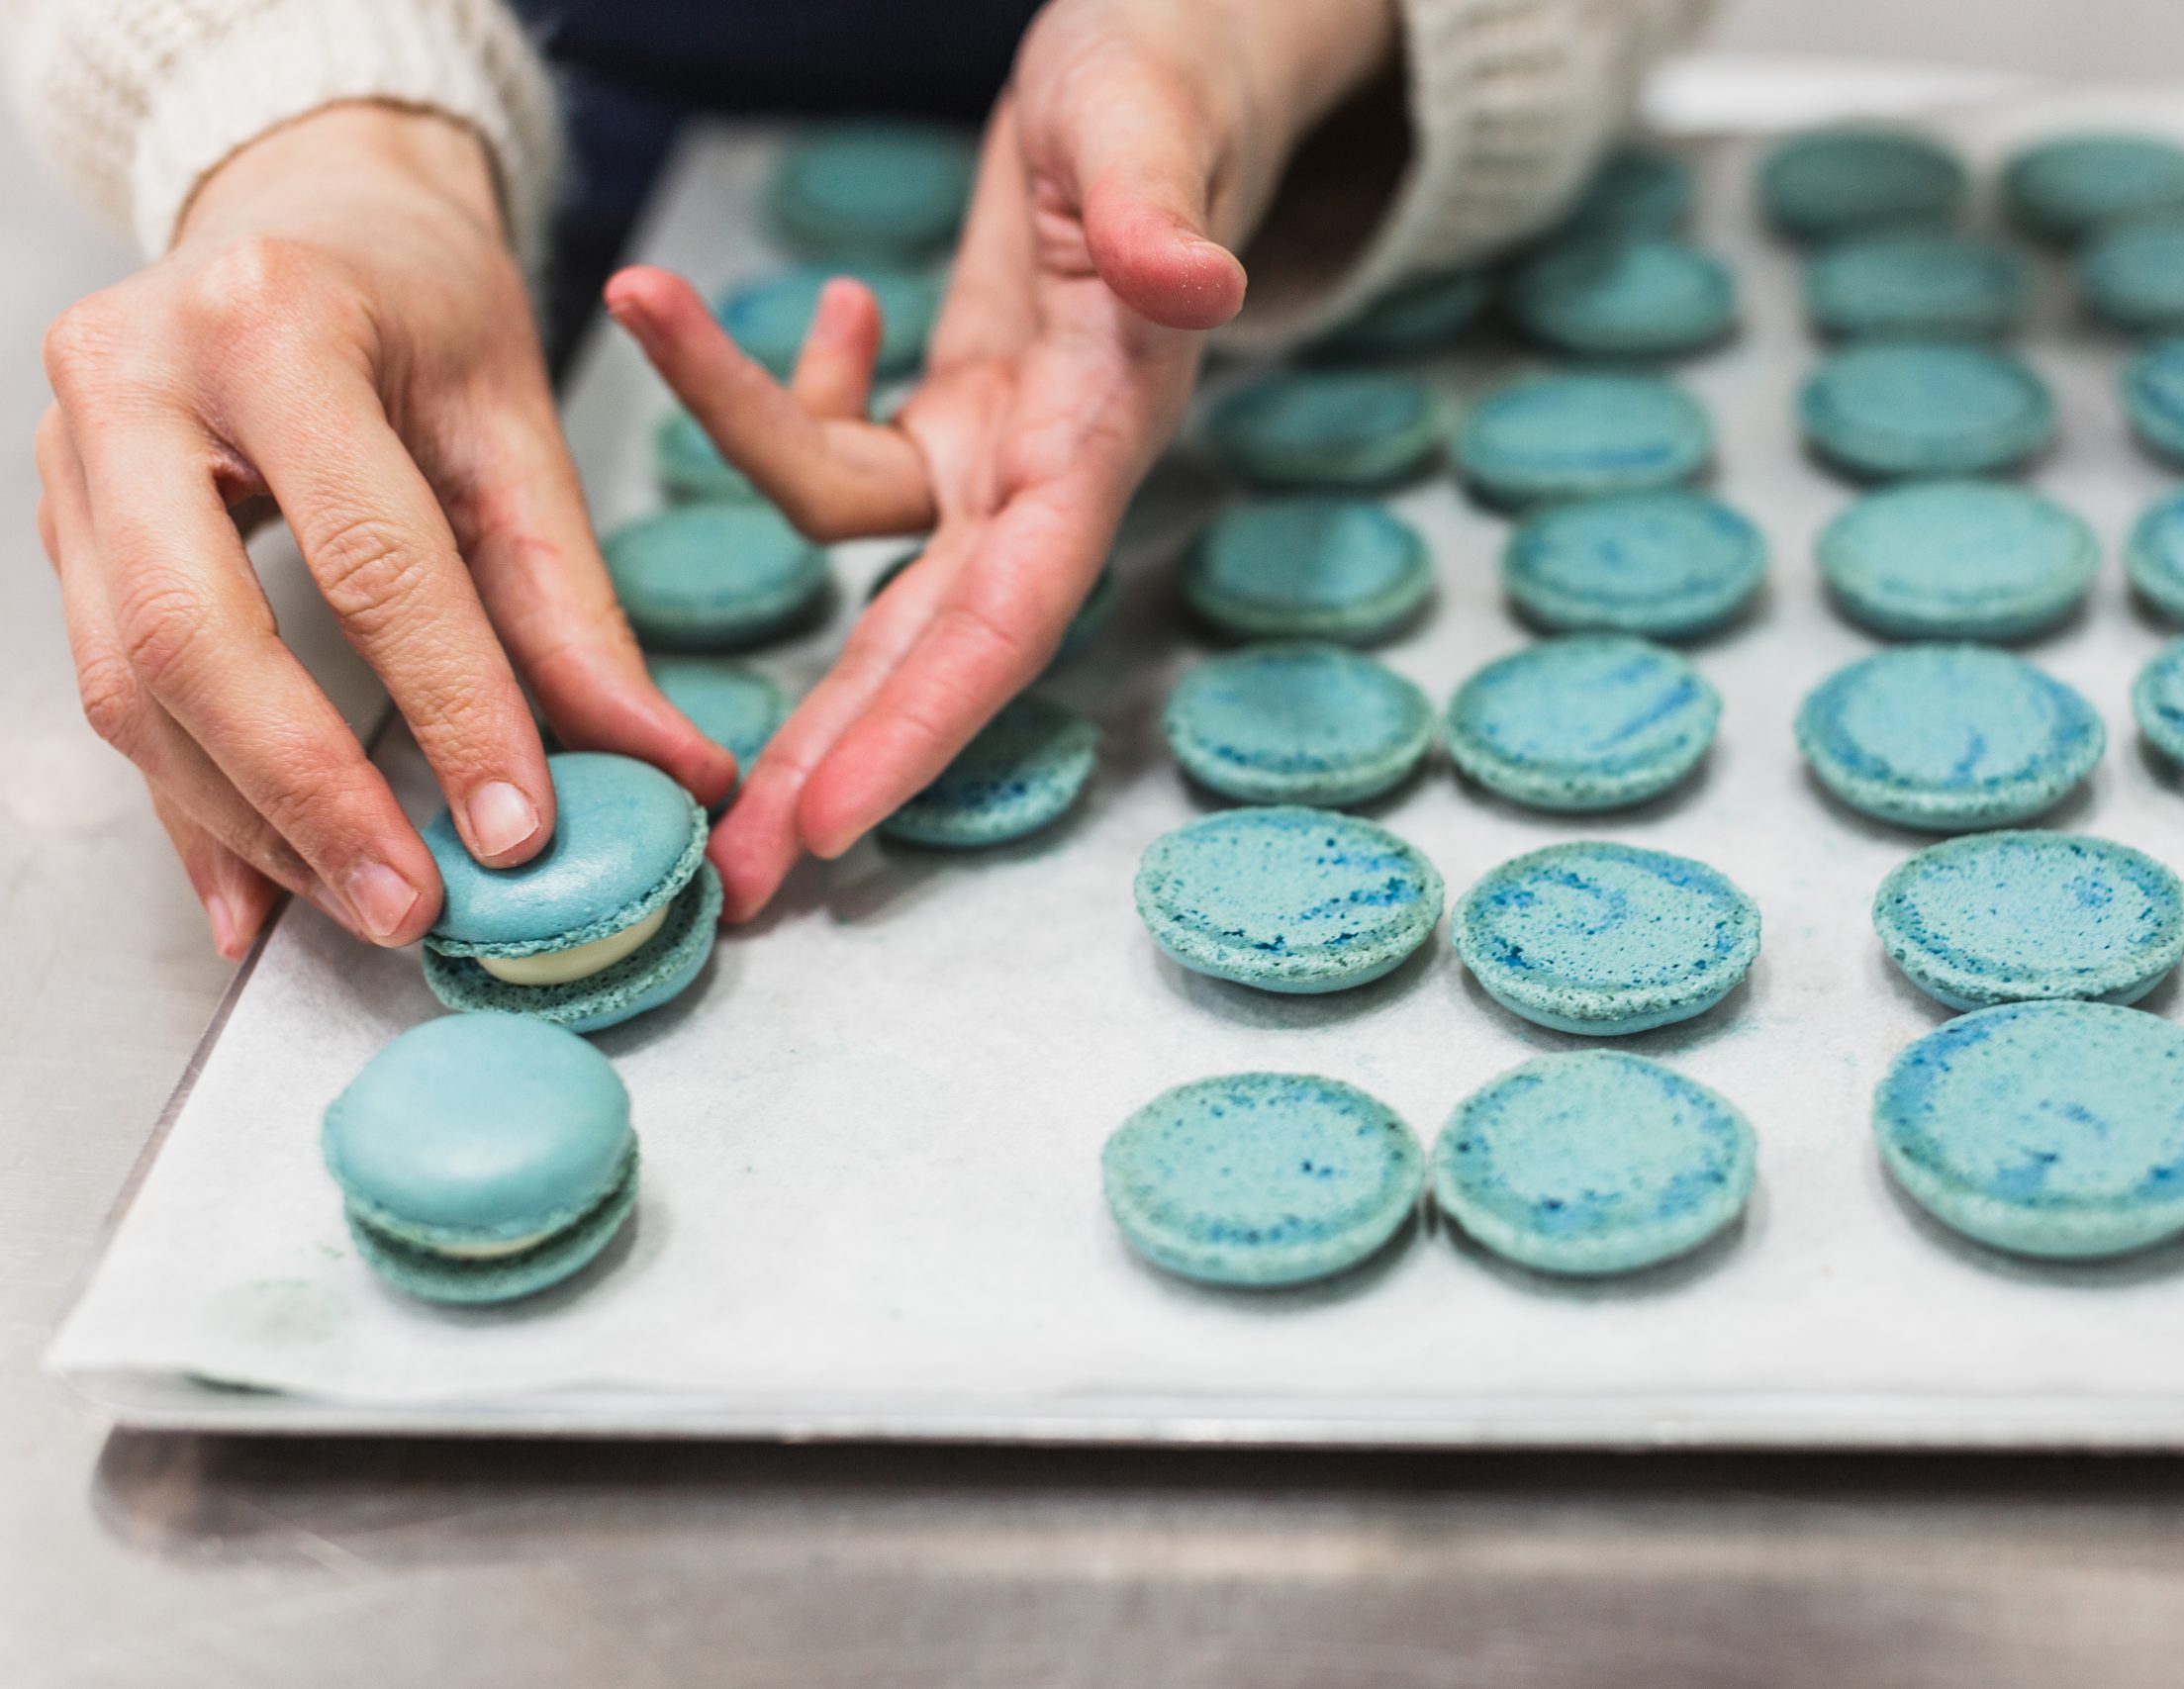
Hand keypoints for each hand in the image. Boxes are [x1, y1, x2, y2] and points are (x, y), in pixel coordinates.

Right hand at [38, 103, 734, 958]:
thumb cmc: (420, 301)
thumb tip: (670, 766)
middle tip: (412, 903)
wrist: (307, 207)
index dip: (448, 705)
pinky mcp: (59, 521)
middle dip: (307, 793)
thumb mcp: (519, 423)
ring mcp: (69, 454)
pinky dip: (192, 807)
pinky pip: (111, 690)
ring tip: (365, 908)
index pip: (368, 555)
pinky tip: (257, 897)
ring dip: (250, 821)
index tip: (519, 827)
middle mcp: (133, 381)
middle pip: (191, 633)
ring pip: (130, 682)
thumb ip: (576, 603)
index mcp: (271, 324)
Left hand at [606, 0, 1395, 921]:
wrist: (1171, 50)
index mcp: (1103, 425)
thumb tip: (1191, 289)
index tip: (831, 820)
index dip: (927, 721)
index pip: (1012, 605)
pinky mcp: (956, 416)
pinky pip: (838, 457)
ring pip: (868, 576)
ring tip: (660, 727)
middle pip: (932, 646)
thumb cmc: (1167, 71)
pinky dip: (758, 412)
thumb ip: (1165, 207)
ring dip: (773, 632)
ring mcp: (1001, 451)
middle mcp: (1052, 467)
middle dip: (835, 763)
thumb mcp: (1153, 117)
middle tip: (736, 882)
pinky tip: (698, 327)